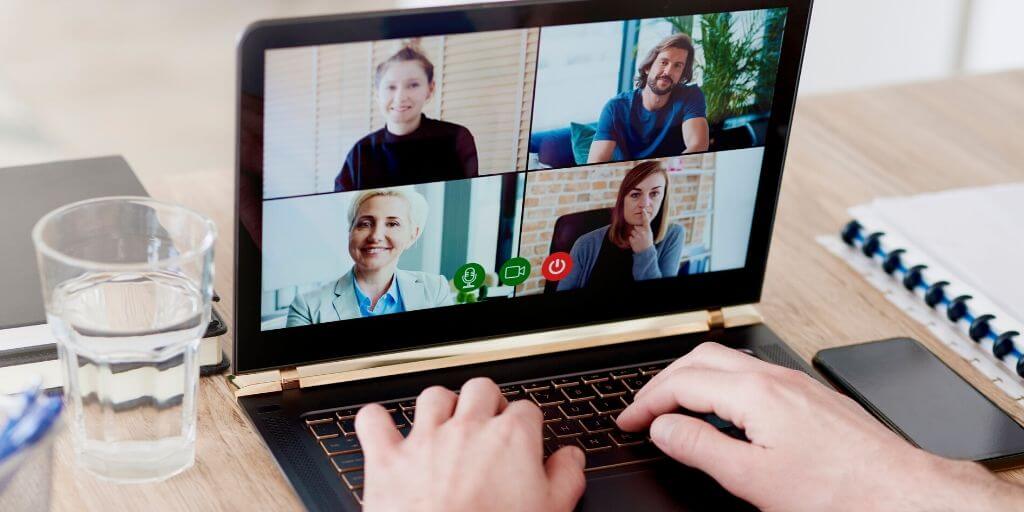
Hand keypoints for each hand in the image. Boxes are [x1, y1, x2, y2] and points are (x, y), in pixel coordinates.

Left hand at [356, 378, 585, 511]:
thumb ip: (565, 478)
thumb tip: (571, 459)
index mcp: (511, 439)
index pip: (527, 409)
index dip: (526, 425)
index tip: (524, 439)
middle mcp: (467, 429)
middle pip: (481, 389)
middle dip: (486, 403)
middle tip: (487, 425)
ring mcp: (425, 440)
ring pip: (433, 396)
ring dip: (440, 407)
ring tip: (444, 424)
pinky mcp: (387, 458)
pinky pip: (373, 421)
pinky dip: (376, 422)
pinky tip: (384, 429)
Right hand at [616, 342, 1023, 511]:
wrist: (900, 491)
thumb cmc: (838, 490)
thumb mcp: (753, 479)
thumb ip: (701, 449)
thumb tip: (664, 429)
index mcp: (754, 393)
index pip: (681, 383)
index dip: (646, 402)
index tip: (628, 421)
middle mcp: (774, 377)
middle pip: (700, 358)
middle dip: (663, 381)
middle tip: (643, 409)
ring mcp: (794, 382)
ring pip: (727, 362)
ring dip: (691, 379)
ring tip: (674, 407)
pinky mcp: (809, 395)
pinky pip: (751, 374)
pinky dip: (720, 385)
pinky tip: (723, 410)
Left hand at [628, 209, 654, 253]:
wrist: (646, 252)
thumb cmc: (648, 242)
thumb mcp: (649, 234)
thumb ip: (645, 228)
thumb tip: (639, 224)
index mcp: (648, 231)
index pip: (646, 221)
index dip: (645, 215)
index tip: (643, 210)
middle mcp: (643, 233)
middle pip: (636, 227)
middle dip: (637, 230)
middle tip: (641, 236)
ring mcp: (637, 237)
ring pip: (632, 231)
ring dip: (634, 235)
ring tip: (639, 240)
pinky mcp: (633, 240)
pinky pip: (630, 237)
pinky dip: (632, 239)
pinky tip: (636, 242)